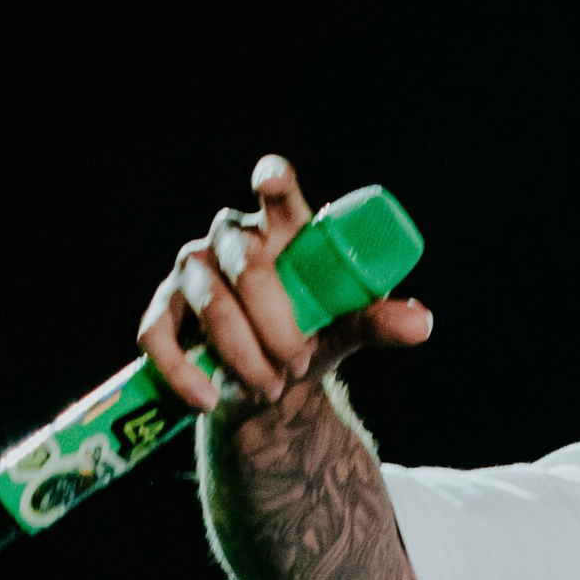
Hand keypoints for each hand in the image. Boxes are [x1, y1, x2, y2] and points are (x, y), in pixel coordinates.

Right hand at [137, 156, 432, 412]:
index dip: (273, 182)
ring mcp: (192, 269)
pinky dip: (185, 373)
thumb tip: (421, 322)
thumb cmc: (310, 333)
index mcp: (282, 229)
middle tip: (299, 362)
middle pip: (248, 266)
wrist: (271, 382)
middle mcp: (231, 238)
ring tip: (271, 386)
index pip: (277, 193)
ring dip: (245, 355)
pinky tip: (209, 399)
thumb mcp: (345, 328)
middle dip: (277, 325)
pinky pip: (158, 334)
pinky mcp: (163, 308)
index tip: (272, 181)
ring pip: (211, 306)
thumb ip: (377, 321)